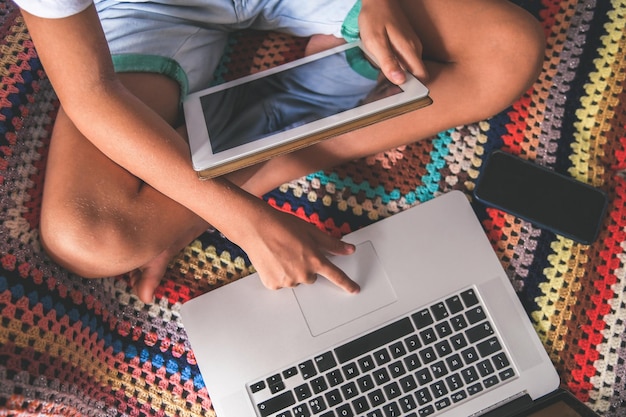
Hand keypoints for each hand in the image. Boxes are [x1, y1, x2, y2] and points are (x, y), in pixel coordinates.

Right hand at [239, 205, 359, 292]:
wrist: (256, 228)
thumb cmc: (282, 226)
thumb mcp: (312, 231)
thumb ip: (332, 244)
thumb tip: (349, 250)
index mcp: (315, 260)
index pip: (336, 276)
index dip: (347, 283)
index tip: (354, 289)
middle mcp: (303, 274)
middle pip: (311, 277)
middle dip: (306, 266)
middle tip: (294, 252)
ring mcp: (287, 281)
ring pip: (295, 280)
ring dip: (291, 270)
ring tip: (280, 253)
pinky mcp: (273, 284)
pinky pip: (280, 283)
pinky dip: (278, 274)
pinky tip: (272, 260)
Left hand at [358, 0, 427, 83]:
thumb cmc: (374, 19)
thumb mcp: (375, 42)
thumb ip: (388, 62)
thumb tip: (400, 81)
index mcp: (410, 50)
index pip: (423, 76)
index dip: (415, 87)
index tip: (400, 94)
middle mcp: (415, 48)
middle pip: (416, 73)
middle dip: (404, 83)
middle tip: (386, 87)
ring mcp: (412, 44)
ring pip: (410, 67)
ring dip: (399, 74)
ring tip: (382, 75)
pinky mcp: (407, 41)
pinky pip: (406, 59)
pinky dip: (397, 65)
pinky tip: (384, 63)